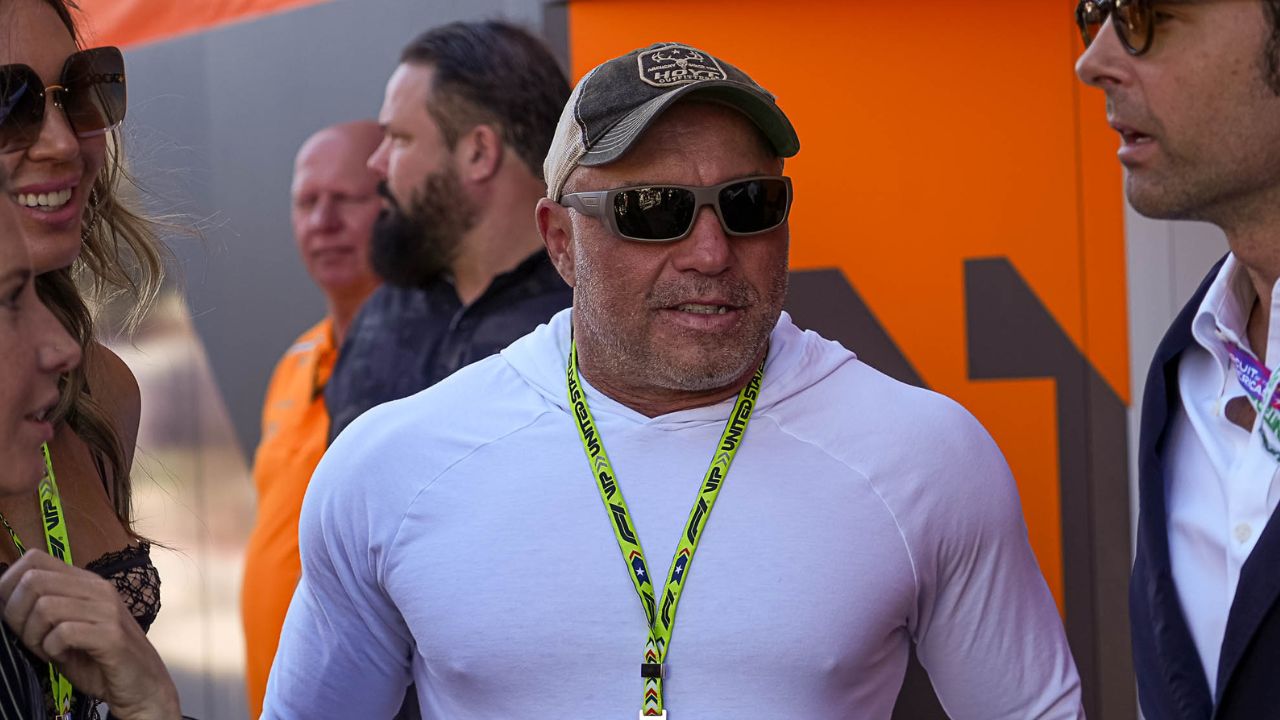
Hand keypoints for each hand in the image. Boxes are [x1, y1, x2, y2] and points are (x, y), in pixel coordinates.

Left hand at [0, 550, 181, 719]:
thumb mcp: (67, 628)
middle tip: (29, 638)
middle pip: (33, 581)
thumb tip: (3, 599)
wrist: (142, 684)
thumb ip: (44, 610)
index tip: (11, 613)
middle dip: (16, 615)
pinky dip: (52, 649)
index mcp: (85, 582)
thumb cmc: (99, 659)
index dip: (9, 584)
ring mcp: (107, 610)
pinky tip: (62, 656)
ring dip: (33, 635)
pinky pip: (63, 633)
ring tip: (46, 650)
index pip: (34, 559)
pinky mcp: (111, 635)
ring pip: (45, 606)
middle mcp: (97, 589)